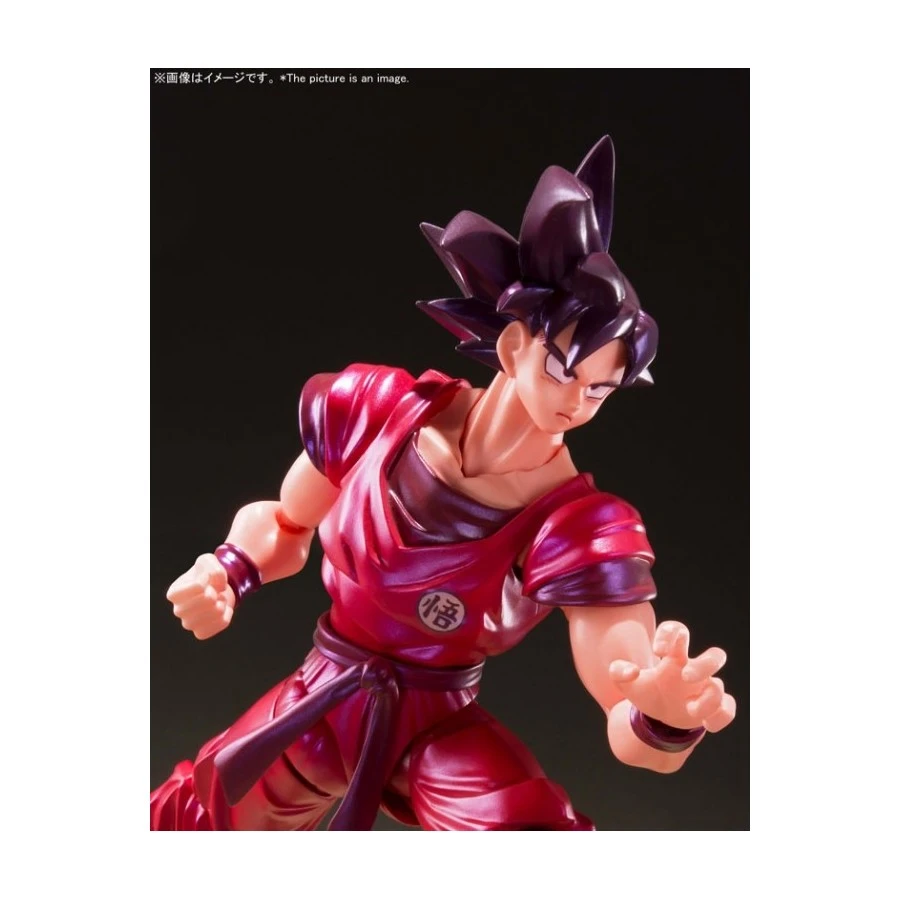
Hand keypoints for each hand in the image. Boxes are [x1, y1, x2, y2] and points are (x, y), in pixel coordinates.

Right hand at [166, 553, 235, 639]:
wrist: (215, 589)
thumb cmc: (206, 574)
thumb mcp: (208, 561)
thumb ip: (213, 567)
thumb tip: (217, 586)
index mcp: (174, 593)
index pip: (197, 586)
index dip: (207, 579)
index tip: (205, 578)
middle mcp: (178, 610)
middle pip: (207, 600)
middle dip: (216, 591)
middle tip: (213, 591)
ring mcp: (189, 624)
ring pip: (215, 613)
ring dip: (222, 602)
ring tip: (217, 599)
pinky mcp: (201, 633)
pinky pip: (222, 623)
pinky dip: (227, 613)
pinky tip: (222, 609)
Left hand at [609, 621, 735, 732]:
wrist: (659, 718)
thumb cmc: (646, 692)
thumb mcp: (625, 683)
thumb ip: (619, 672)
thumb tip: (631, 671)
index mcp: (673, 656)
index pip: (678, 630)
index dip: (670, 634)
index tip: (658, 651)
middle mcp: (693, 670)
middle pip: (716, 655)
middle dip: (704, 665)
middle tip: (684, 676)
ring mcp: (706, 689)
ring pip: (719, 686)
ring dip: (708, 699)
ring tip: (689, 709)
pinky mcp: (714, 709)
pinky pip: (728, 709)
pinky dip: (721, 716)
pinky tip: (705, 723)